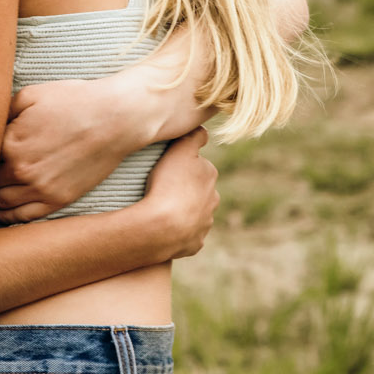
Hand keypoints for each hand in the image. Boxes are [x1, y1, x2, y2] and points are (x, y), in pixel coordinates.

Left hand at [0, 73, 157, 221]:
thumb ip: (1, 111)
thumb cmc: (75, 101)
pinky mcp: (58, 200)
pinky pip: (23, 217)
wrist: (116, 118)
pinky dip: (6, 217)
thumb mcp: (31, 95)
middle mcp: (21, 169)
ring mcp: (40, 188)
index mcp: (9, 142)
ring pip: (0, 202)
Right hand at [142, 130, 216, 259]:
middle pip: (199, 192)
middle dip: (186, 191)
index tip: (167, 169)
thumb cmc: (167, 184)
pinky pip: (187, 237)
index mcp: (210, 175)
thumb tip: (204, 129)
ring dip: (182, 212)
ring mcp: (205, 225)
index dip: (183, 166)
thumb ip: (193, 136)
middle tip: (161, 189)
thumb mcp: (179, 150)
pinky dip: (178, 233)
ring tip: (160, 211)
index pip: (199, 166)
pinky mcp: (195, 244)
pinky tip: (163, 229)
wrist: (160, 227)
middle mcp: (213, 200)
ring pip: (195, 215)